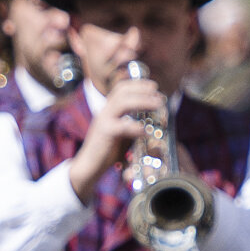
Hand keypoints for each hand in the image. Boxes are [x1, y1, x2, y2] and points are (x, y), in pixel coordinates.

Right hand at [67, 74, 166, 201]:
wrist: (89, 165)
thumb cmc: (108, 150)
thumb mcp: (121, 132)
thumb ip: (131, 123)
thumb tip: (151, 119)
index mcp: (108, 109)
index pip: (121, 88)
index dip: (138, 84)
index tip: (153, 86)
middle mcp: (105, 111)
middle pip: (123, 91)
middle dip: (143, 90)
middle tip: (159, 95)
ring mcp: (103, 121)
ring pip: (122, 103)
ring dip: (142, 101)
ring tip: (158, 105)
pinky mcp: (105, 134)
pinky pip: (121, 126)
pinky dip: (135, 127)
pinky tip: (145, 131)